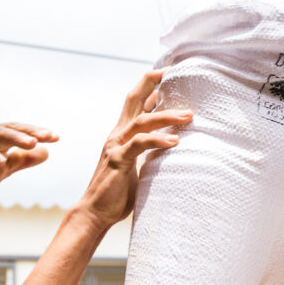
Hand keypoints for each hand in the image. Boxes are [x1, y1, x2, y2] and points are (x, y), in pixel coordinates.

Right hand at [0, 122, 58, 195]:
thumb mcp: (3, 169)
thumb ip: (22, 161)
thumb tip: (47, 153)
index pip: (22, 132)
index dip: (38, 133)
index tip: (56, 137)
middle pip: (11, 128)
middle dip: (30, 132)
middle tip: (48, 136)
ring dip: (14, 138)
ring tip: (31, 143)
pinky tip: (1, 161)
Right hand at [80, 69, 192, 228]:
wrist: (95, 213)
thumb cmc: (117, 193)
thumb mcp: (136, 167)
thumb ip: (147, 153)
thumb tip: (168, 146)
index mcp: (121, 135)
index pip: (136, 104)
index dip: (150, 87)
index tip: (167, 74)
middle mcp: (117, 135)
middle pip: (133, 100)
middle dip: (151, 83)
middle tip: (172, 71)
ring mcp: (116, 146)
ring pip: (142, 121)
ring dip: (166, 116)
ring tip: (189, 115)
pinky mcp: (118, 161)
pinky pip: (139, 145)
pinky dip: (158, 140)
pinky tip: (174, 141)